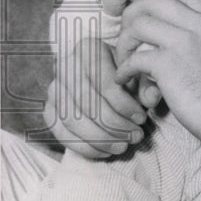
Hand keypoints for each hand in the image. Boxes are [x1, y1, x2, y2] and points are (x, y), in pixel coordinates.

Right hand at [43, 36, 148, 158]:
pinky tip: (107, 151)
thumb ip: (147, 84)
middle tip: (135, 136)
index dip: (124, 105)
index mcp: (87, 49)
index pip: (104, 82)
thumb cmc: (123, 74)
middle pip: (87, 103)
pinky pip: (62, 134)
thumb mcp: (137, 73)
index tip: (141, 119)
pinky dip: (86, 147)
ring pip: (73, 120)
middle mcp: (64, 66)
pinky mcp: (48, 110)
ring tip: (124, 146)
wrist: (100, 76)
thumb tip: (151, 98)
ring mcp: (53, 89)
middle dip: (114, 125)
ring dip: (101, 138)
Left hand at [115, 0, 200, 200]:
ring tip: (125, 60)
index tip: (138, 14)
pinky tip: (125, 80)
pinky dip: (124, 70)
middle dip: (131, 16)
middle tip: (127, 36)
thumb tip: (171, 31)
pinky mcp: (170, 65)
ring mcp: (186, 41)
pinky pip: (134, 58)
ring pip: (138, 24)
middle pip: (151, 1)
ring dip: (124, 43)